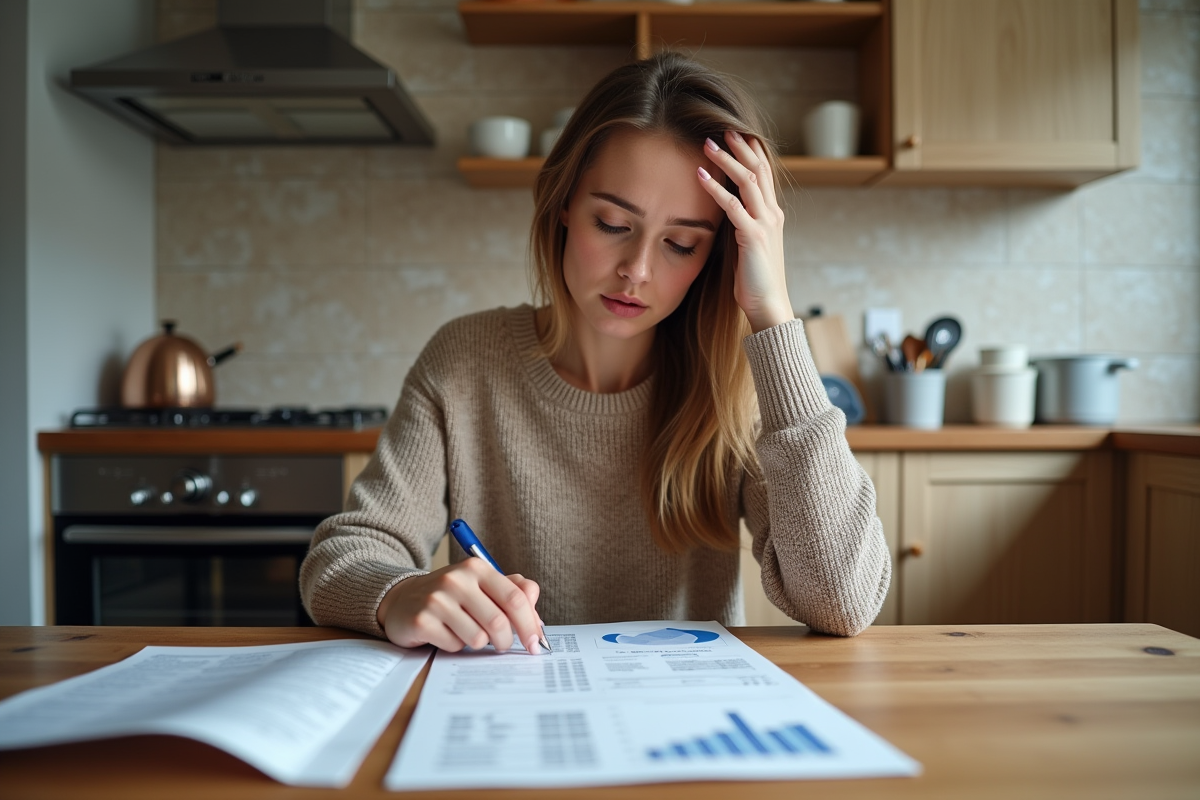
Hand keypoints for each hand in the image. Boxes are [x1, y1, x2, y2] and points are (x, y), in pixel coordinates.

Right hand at [376, 559, 544, 653]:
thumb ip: (512, 592)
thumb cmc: (451, 597)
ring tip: (465, 632)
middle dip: (506, 642)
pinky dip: (455, 646)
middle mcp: (457, 580)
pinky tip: (445, 634)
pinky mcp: (421, 620)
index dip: (530, 625)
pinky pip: (454, 646)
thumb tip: (535, 609)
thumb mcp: (481, 586)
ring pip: (478, 638)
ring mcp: (437, 600)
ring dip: (477, 643)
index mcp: (477, 568)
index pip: (516, 599)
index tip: (536, 643)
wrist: (402, 600)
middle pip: (499, 622)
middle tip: (502, 646)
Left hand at [698, 131, 792, 332]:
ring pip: (747, 181)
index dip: (752, 152)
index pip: (764, 174)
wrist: (768, 305)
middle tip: (723, 128)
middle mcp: (772, 214)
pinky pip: (733, 206)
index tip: (737, 134)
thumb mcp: (749, 245)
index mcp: (772, 215)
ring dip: (727, 160)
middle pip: (758, 169)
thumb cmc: (754, 280)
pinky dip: (715, 188)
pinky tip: (700, 176)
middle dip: (740, 147)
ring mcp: (765, 224)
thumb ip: (742, 225)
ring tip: (707, 144)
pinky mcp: (753, 237)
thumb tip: (725, 210)